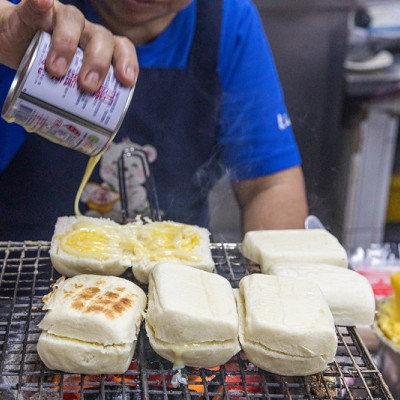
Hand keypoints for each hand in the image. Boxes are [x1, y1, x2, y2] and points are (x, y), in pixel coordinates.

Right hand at [0, 0, 137, 91]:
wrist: (17, 46)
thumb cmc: (50, 69)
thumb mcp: (70, 87)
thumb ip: (81, 102)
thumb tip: (89, 136)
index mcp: (101, 49)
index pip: (122, 49)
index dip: (128, 63)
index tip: (126, 81)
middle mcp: (87, 32)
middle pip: (102, 39)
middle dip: (98, 63)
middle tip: (87, 86)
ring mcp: (63, 19)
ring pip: (74, 21)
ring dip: (67, 45)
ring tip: (56, 70)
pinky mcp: (38, 12)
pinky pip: (39, 4)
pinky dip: (41, 3)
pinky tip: (42, 5)